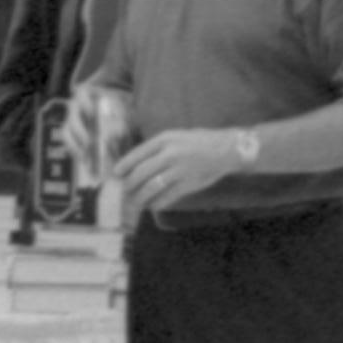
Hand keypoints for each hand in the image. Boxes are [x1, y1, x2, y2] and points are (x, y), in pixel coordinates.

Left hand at [109, 128, 246, 225]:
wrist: (226, 150)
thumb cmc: (198, 142)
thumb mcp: (176, 136)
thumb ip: (158, 148)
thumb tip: (137, 163)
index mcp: (165, 139)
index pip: (138, 154)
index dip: (124, 165)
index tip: (116, 173)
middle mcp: (170, 154)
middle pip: (141, 172)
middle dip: (129, 184)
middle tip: (124, 191)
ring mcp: (180, 170)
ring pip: (152, 187)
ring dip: (140, 196)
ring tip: (135, 201)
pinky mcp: (188, 184)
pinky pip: (167, 196)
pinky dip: (157, 203)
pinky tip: (152, 205)